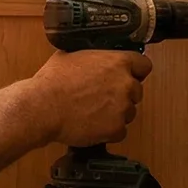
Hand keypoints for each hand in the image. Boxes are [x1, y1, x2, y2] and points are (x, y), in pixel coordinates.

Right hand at [29, 49, 150, 145]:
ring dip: (116, 113)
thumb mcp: (70, 55)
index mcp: (118, 62)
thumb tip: (91, 58)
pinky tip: (92, 125)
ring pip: (129, 112)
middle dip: (123, 94)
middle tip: (103, 97)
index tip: (129, 75)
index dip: (135, 71)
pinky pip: (120, 131)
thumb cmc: (53, 81)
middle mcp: (126, 84)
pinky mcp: (116, 129)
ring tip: (93, 113)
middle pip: (136, 91)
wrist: (43, 107)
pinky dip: (109, 131)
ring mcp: (123, 108)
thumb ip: (91, 57)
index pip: (144, 65)